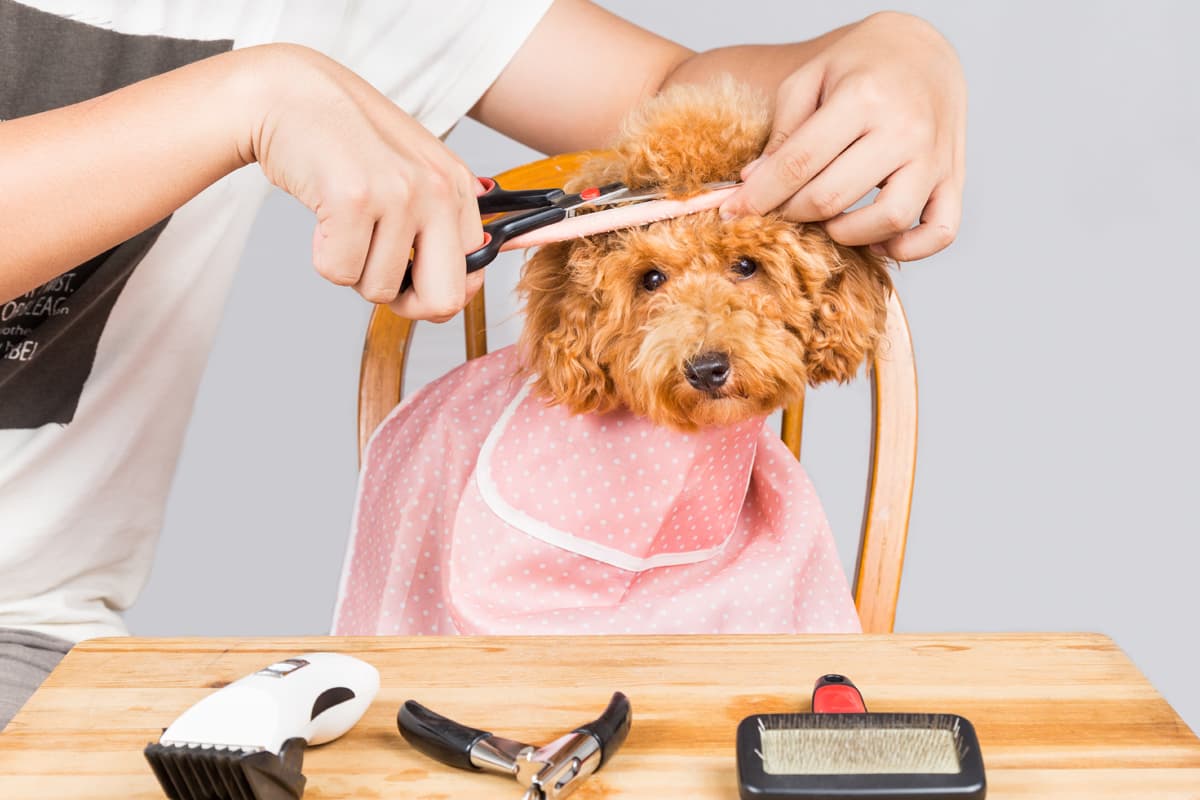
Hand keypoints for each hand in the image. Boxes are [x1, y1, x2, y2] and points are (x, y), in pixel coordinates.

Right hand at [247, 45, 484, 320]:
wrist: (288, 94)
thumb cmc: (347, 139)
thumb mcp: (416, 167)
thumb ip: (453, 213)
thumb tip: (511, 251)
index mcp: (457, 186)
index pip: (472, 278)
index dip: (433, 289)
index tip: (408, 274)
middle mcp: (436, 190)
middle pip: (443, 302)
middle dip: (405, 303)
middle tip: (377, 271)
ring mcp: (397, 194)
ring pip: (380, 290)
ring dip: (354, 270)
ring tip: (345, 224)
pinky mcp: (353, 199)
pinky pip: (339, 273)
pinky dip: (324, 257)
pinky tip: (324, 217)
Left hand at [720, 12, 965, 260]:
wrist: (922, 50)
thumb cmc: (858, 65)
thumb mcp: (811, 78)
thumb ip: (782, 130)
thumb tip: (752, 183)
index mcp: (864, 96)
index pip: (797, 163)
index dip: (758, 195)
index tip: (731, 212)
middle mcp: (905, 128)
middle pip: (833, 197)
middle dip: (792, 214)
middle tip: (778, 211)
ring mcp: (935, 156)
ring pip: (888, 220)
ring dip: (845, 234)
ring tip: (827, 221)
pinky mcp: (954, 178)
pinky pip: (940, 232)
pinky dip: (908, 249)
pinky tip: (876, 239)